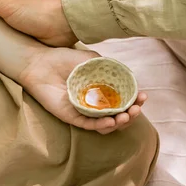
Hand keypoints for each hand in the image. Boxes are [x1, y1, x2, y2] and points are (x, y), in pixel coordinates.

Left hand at [19, 47, 146, 133]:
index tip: (144, 97)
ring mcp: (83, 112)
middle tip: (136, 109)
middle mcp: (94, 104)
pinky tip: (111, 121)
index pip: (123, 101)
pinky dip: (101, 125)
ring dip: (119, 123)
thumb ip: (110, 67)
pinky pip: (89, 125)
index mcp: (101, 91)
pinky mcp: (71, 117)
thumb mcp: (92, 60)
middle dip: (131, 115)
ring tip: (125, 116)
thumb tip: (128, 76)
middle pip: (117, 116)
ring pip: (105, 125)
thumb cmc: (64, 59)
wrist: (41, 62)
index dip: (135, 101)